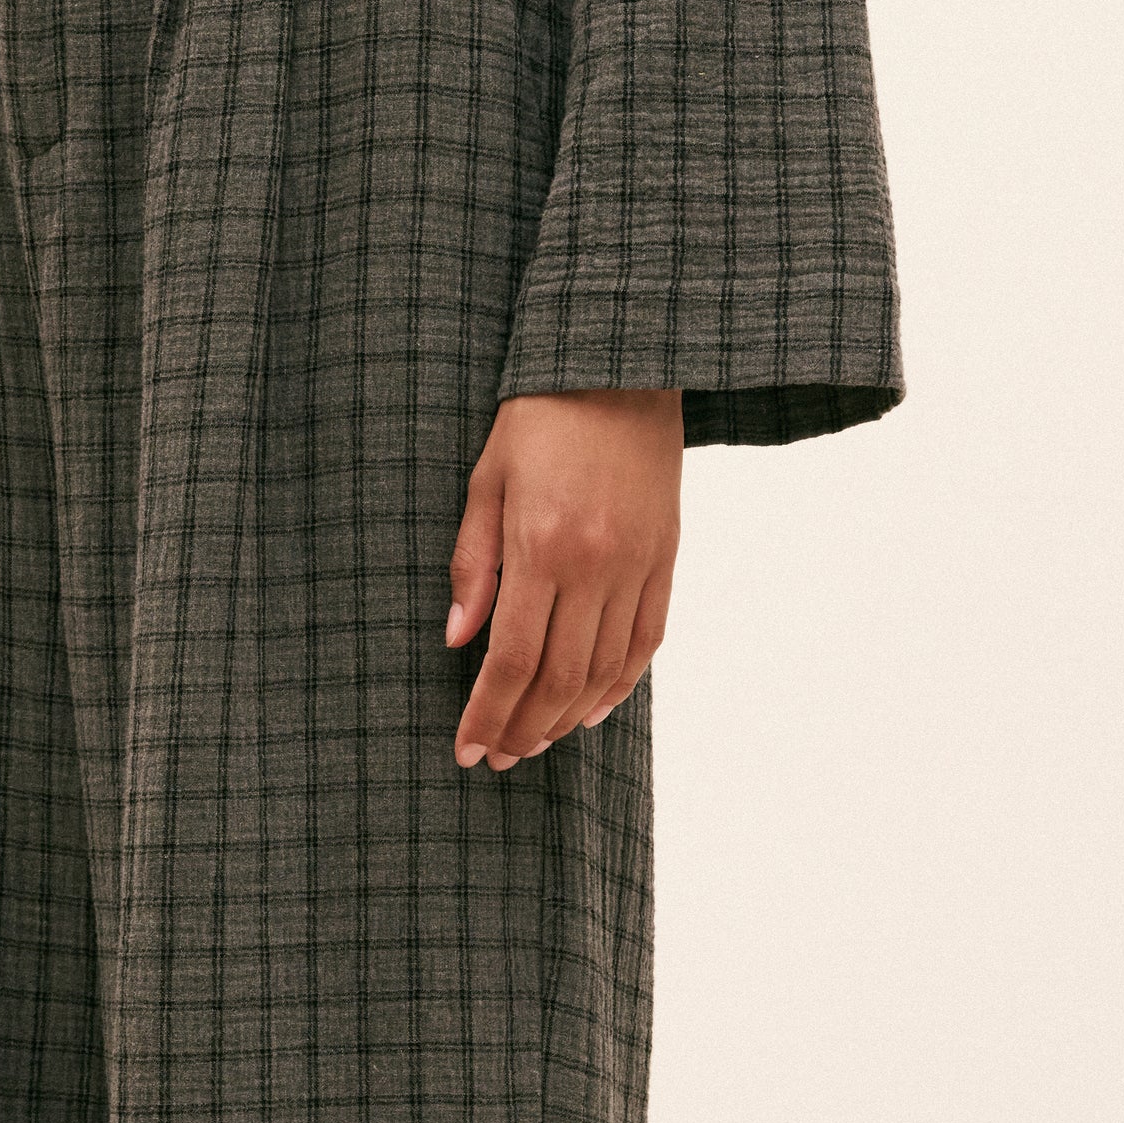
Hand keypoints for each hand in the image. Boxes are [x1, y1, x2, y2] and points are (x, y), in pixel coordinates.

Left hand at [445, 388, 683, 769]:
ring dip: (568, 717)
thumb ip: (472, 563)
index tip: (468, 752)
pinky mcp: (666, 559)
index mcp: (543, 545)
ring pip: (605, 670)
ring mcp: (638, 565)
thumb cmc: (540, 416)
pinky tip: (591, 711)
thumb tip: (457, 641)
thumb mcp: (485, 479)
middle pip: (559, 677)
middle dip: (524, 728)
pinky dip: (620, 685)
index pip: (511, 658)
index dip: (488, 714)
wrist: (623, 364)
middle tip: (500, 758)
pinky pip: (646, 641)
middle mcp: (596, 564)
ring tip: (537, 741)